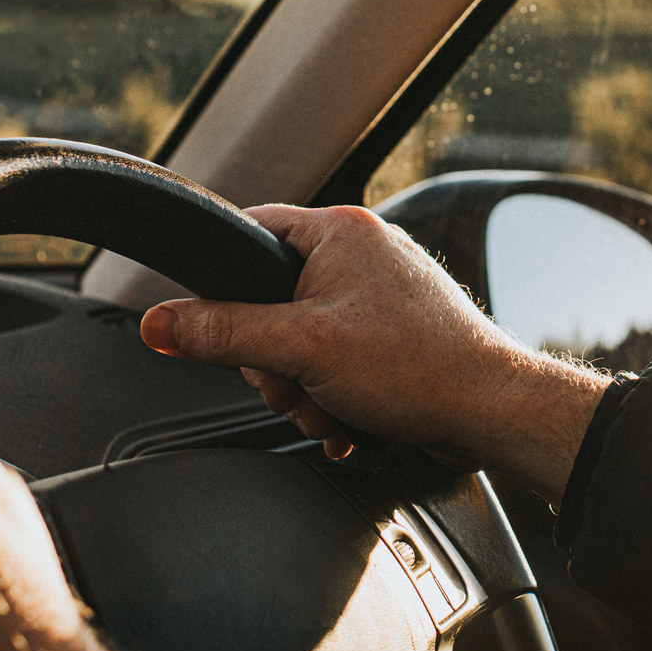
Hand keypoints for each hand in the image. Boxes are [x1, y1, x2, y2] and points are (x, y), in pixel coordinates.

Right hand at [139, 205, 607, 503]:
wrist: (491, 412)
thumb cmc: (419, 366)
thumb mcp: (300, 348)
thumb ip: (222, 333)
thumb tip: (160, 323)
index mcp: (340, 229)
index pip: (250, 231)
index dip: (224, 282)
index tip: (215, 323)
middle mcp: (362, 252)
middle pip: (269, 302)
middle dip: (275, 363)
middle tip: (297, 385)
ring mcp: (380, 295)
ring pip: (300, 341)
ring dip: (304, 389)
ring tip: (332, 409)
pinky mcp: (394, 335)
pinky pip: (335, 361)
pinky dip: (333, 397)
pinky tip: (348, 420)